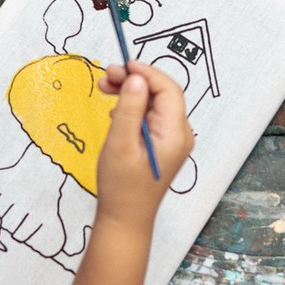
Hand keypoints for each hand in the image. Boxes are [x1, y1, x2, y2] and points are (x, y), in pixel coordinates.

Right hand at [92, 60, 191, 225]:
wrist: (125, 218)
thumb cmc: (122, 186)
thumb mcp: (120, 143)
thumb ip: (129, 109)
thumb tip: (136, 78)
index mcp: (175, 133)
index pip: (168, 89)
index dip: (146, 72)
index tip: (122, 65)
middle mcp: (180, 134)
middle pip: (162, 93)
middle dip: (135, 80)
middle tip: (106, 76)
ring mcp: (173, 140)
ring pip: (155, 103)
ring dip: (132, 92)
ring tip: (105, 88)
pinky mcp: (162, 145)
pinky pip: (151, 116)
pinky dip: (133, 107)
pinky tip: (114, 111)